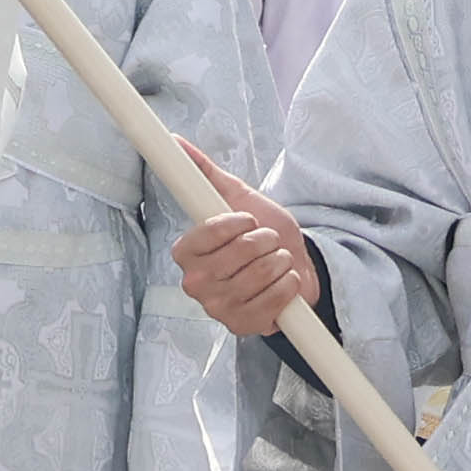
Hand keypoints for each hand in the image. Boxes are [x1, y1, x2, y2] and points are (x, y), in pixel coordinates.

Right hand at [169, 144, 316, 334]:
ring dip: (279, 262)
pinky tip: (284, 283)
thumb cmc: (262, 234)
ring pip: (258, 275)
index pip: (206, 234)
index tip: (249, 220)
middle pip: (238, 254)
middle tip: (268, 242)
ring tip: (277, 261)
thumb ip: (204, 173)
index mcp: (186, 252)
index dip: (235, 225)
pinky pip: (272, 301)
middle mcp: (195, 283)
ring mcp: (217, 308)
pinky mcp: (241, 327)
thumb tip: (177, 143)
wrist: (293, 267)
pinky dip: (287, 287)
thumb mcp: (237, 198)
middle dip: (265, 242)